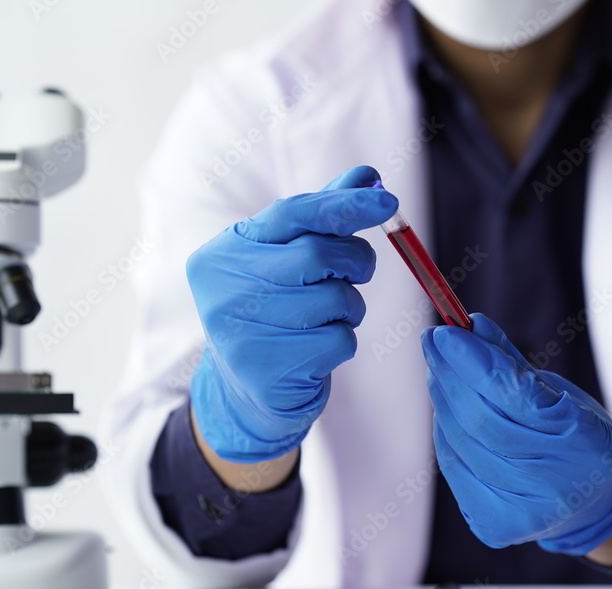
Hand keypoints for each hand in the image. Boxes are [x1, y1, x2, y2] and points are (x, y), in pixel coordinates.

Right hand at [187, 165, 397, 462]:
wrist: (245, 389)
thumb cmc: (273, 309)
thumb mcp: (286, 259)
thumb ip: (323, 217)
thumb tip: (368, 176)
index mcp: (224, 251)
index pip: (291, 213)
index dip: (344, 204)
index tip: (387, 201)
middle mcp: (223, 288)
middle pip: (317, 254)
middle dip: (355, 259)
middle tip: (360, 269)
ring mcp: (241, 332)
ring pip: (334, 299)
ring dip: (351, 305)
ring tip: (330, 315)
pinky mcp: (268, 371)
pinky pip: (338, 340)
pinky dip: (343, 340)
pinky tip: (318, 348)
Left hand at [420, 312, 611, 554]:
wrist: (596, 501)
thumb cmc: (577, 434)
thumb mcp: (560, 393)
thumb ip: (513, 364)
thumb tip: (470, 327)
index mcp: (584, 442)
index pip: (514, 396)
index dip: (474, 362)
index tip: (446, 332)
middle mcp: (555, 485)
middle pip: (479, 421)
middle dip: (450, 375)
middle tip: (433, 342)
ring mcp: (523, 513)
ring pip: (460, 444)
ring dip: (443, 401)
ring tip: (439, 370)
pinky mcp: (495, 527)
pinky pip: (454, 467)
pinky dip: (445, 433)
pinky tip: (445, 408)